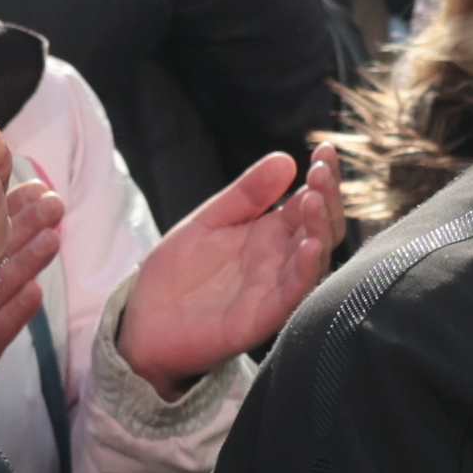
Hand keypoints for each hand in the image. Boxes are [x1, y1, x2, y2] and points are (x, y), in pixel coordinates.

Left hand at [117, 143, 340, 387]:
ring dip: (320, 229)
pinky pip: (293, 295)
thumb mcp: (209, 221)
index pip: (310, 202)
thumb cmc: (177, 274)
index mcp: (271, 234)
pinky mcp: (263, 317)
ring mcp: (275, 289)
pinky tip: (309, 245)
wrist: (145, 321)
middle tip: (321, 172)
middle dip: (327, 198)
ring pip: (315, 259)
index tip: (324, 151)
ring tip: (314, 200)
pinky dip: (305, 271)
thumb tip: (285, 160)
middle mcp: (281, 261)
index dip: (323, 178)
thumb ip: (246, 194)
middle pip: (322, 228)